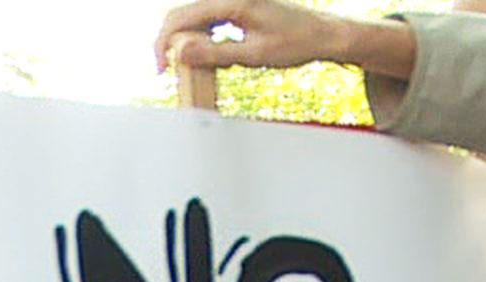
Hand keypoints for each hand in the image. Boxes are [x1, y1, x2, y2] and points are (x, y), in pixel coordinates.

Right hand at [156, 0, 357, 73]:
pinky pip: (211, 21)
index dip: (164, 43)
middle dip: (173, 43)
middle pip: (183, 16)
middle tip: (170, 71)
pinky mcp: (239, 8)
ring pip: (196, 19)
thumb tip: (180, 52)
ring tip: (195, 67)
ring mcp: (233, 1)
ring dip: (190, 43)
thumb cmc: (296, 43)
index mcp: (230, 2)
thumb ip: (216, 53)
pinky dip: (206, 39)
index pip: (180, 17)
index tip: (162, 68)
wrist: (323, 35)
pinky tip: (215, 57)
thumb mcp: (254, 55)